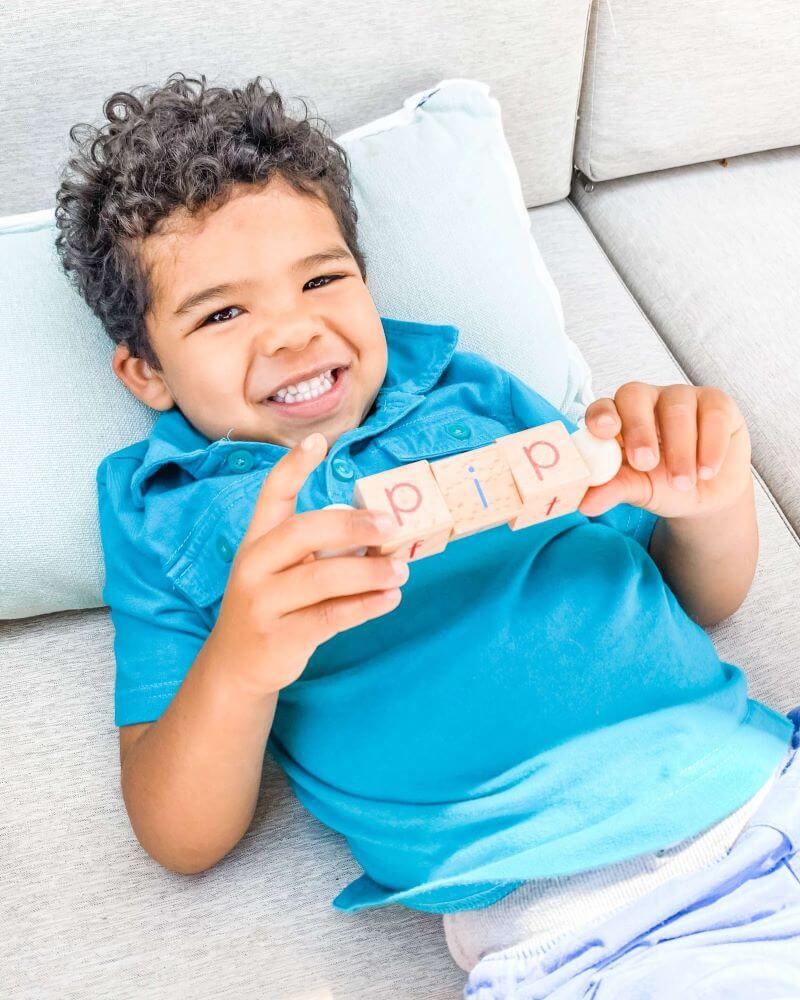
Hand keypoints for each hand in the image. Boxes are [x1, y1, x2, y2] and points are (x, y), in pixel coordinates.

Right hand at [207, 432, 407, 698]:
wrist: (237, 664)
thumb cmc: (273, 605)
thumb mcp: (283, 571)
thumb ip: (321, 551)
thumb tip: (380, 533)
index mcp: (257, 540)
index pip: (272, 495)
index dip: (294, 466)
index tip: (319, 441)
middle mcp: (254, 565)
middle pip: (302, 532)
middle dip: (350, 525)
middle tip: (390, 524)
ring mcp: (263, 602)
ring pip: (321, 578)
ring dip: (369, 572)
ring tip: (401, 570)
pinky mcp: (281, 636)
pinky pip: (331, 616)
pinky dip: (366, 606)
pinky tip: (390, 598)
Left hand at [577, 382, 751, 519]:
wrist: (708, 495)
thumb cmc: (664, 485)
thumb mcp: (638, 490)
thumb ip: (614, 490)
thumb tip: (584, 504)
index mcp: (618, 418)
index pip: (603, 406)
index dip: (601, 415)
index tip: (604, 432)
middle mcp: (646, 401)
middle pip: (634, 396)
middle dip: (638, 430)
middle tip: (645, 463)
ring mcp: (682, 397)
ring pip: (676, 408)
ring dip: (679, 449)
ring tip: (682, 483)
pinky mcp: (716, 403)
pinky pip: (713, 414)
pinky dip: (710, 445)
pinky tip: (707, 471)